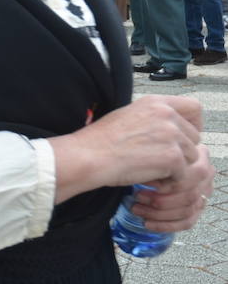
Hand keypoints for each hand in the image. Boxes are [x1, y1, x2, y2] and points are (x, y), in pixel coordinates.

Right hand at [49, 95, 202, 203]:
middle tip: (157, 160)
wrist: (89, 156)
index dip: (193, 124)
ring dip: (175, 167)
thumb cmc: (101, 140)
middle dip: (181, 151)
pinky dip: (168, 180)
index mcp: (156, 102)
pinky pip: (183, 174)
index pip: (195, 108)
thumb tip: (171, 128)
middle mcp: (167, 114)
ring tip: (149, 168)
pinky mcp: (172, 157)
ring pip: (191, 157)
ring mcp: (171, 135)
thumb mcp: (128, 116)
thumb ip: (153, 117)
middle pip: (195, 137)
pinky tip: (148, 177)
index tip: (182, 137)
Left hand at [133, 145, 212, 232]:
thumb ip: (160, 146)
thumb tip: (149, 157)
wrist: (149, 158)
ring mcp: (203, 193)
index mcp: (200, 157)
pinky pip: (186, 222)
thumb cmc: (148, 150)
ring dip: (158, 213)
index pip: (194, 176)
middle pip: (190, 195)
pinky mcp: (196, 209)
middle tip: (137, 196)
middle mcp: (206, 176)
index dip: (170, 182)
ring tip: (136, 207)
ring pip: (187, 210)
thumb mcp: (155, 143)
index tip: (147, 182)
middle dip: (160, 199)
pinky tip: (147, 223)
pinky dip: (165, 225)